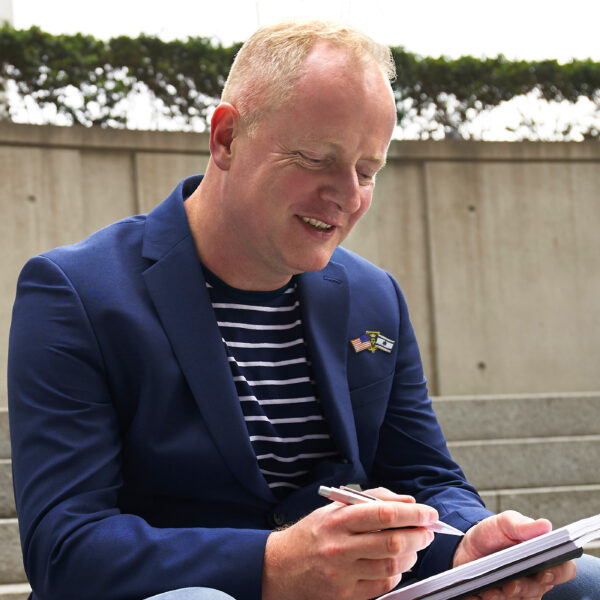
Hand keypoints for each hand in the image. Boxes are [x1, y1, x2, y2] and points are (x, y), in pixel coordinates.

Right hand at [262, 488, 436, 599]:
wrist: (280, 567)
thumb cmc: (313, 534)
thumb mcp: (335, 508)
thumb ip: (372, 500)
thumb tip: (408, 501)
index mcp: (338, 520)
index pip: (383, 513)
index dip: (412, 513)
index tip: (428, 513)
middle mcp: (339, 547)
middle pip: (392, 542)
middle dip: (418, 536)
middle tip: (427, 531)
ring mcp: (342, 574)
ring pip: (392, 567)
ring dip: (411, 556)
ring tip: (412, 547)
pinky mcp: (345, 596)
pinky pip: (382, 586)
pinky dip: (396, 574)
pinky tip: (394, 565)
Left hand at [453, 511, 576, 599]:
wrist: (468, 546)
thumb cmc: (493, 533)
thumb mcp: (504, 523)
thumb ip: (522, 525)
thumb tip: (545, 525)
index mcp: (544, 557)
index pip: (564, 569)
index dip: (558, 573)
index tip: (544, 573)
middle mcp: (537, 579)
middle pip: (539, 589)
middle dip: (523, 587)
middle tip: (510, 585)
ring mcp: (522, 592)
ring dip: (503, 596)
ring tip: (489, 590)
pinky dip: (489, 599)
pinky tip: (479, 594)